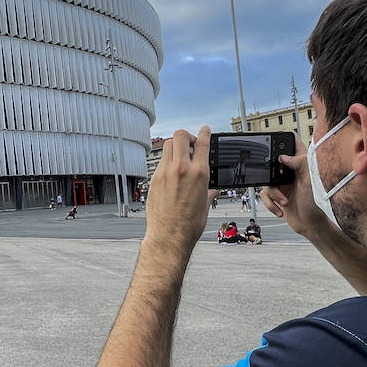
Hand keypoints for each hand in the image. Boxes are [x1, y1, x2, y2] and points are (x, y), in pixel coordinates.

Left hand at [143, 126, 211, 260]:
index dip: (205, 133)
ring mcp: (165, 173)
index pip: (202, 143)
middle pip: (180, 135)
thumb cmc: (189, 225)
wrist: (169, 236)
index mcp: (199, 173)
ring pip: (168, 146)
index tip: (205, 130)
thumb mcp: (205, 205)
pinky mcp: (154, 180)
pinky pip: (160, 162)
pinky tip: (171, 172)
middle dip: (186, 136)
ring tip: (180, 157)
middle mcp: (181, 169)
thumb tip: (212, 190)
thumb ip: (208, 192)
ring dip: (175, 147)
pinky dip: (167, 162)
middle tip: (190, 144)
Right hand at [261, 135, 334, 240]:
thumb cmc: (315, 203)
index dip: (284, 139)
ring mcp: (282, 183)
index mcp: (302, 163)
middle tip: (279, 181)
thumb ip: (300, 163)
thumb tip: (284, 156)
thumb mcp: (310, 180)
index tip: (277, 140)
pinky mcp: (276, 194)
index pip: (293, 143)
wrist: (310, 225)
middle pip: (273, 161)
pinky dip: (271, 203)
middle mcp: (291, 171)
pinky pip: (264, 195)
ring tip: (285, 201)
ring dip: (274, 194)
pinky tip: (281, 208)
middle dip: (272, 173)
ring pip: (266, 180)